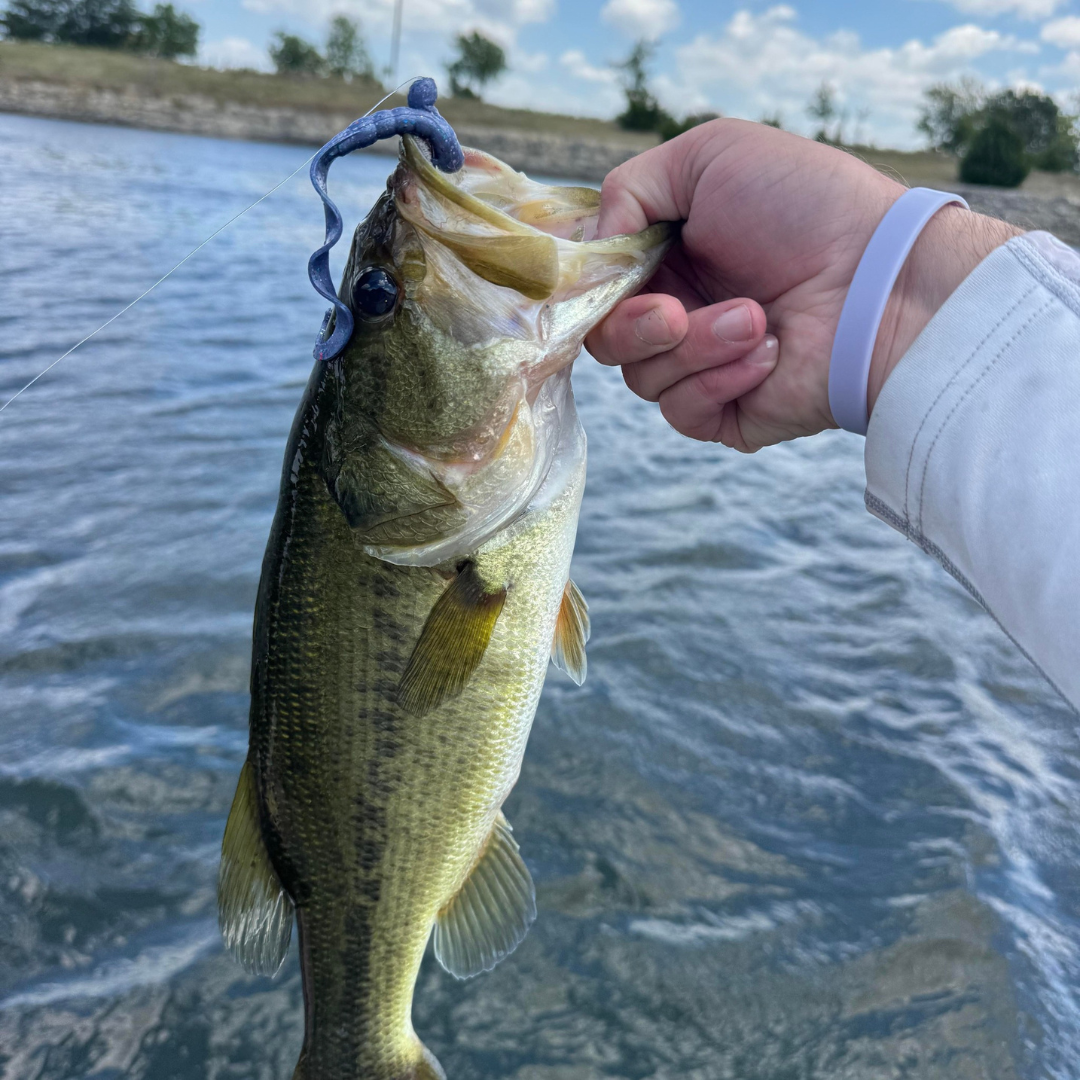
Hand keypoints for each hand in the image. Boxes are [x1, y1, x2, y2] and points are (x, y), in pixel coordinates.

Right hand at [585, 120, 1018, 450]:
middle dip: (635, 326)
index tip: (610, 277)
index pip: (597, 286)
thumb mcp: (711, 155)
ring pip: (642, 378)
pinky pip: (682, 413)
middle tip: (677, 312)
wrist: (882, 279)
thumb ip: (629, 189)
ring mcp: (701, 365)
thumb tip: (595, 247)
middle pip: (605, 341)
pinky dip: (717, 381)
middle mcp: (679, 312)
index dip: (592, 287)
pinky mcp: (726, 413)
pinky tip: (768, 353)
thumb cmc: (807, 206)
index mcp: (669, 256)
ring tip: (758, 318)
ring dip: (697, 346)